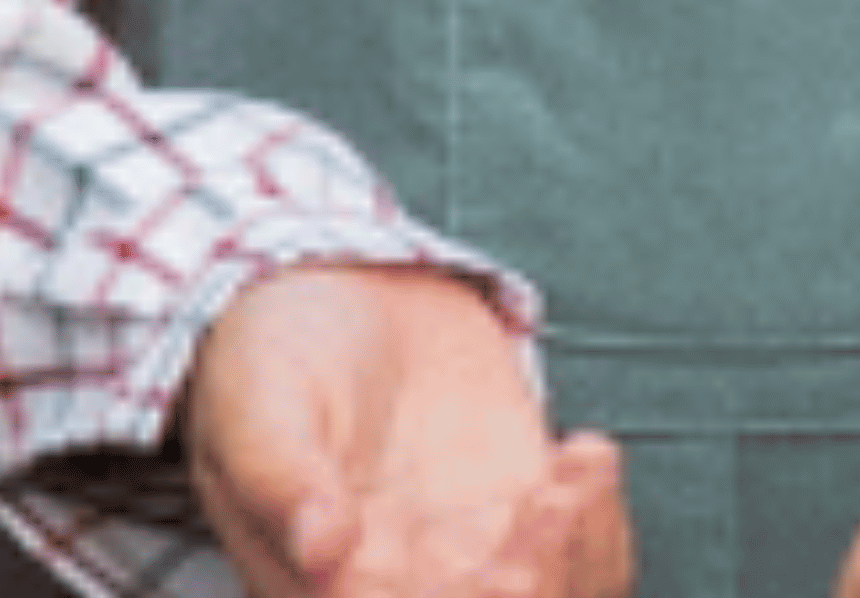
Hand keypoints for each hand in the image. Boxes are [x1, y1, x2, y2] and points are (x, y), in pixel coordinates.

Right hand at [184, 262, 631, 597]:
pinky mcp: (518, 508)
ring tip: (576, 470)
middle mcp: (404, 591)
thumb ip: (283, 478)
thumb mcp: (258, 406)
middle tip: (553, 503)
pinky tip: (588, 456)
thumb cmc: (268, 358)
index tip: (508, 569)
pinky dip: (601, 525)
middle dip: (541, 586)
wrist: (326, 291)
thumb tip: (321, 549)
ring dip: (583, 562)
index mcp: (328, 594)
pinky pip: (579, 554)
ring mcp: (470, 558)